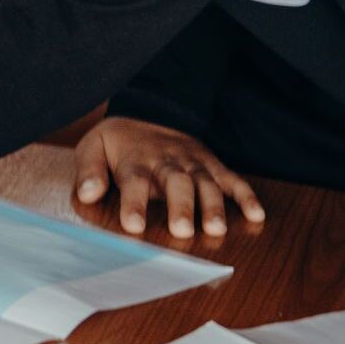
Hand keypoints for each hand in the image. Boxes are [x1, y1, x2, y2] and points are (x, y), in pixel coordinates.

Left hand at [74, 117, 264, 238]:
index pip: (134, 181)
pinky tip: (257, 215)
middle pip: (177, 182)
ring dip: (213, 206)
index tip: (133, 226)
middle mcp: (168, 162)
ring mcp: (194, 163)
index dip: (134, 203)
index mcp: (136, 161)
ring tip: (216, 229)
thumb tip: (87, 193)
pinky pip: (232, 179)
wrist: (149, 111)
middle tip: (182, 231)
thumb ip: (88, 171)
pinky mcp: (212, 165)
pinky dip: (246, 196)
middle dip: (181, 206)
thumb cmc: (117, 141)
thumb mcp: (93, 147)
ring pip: (206, 183)